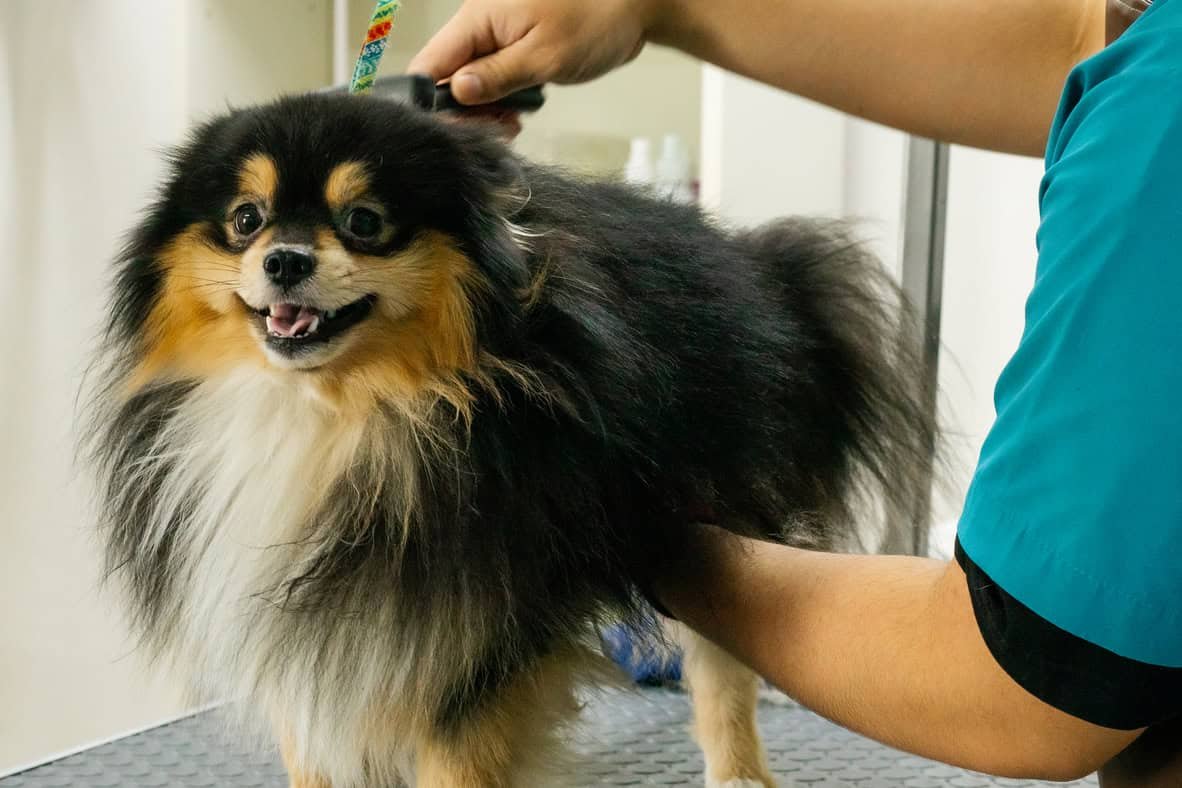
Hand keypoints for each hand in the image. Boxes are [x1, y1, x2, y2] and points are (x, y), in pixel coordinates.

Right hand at [408, 0, 665, 105]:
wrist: (634, 7)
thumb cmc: (595, 22)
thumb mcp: (544, 57)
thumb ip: (497, 77)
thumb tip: (456, 93)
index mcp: (477, 18)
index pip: (431, 64)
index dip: (433, 101)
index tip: (456, 130)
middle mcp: (479, 25)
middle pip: (446, 76)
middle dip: (464, 111)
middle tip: (496, 131)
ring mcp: (496, 38)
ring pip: (469, 82)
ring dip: (485, 110)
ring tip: (511, 126)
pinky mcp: (513, 49)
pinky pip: (492, 79)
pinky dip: (501, 101)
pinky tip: (517, 116)